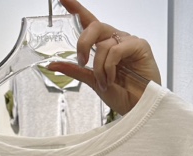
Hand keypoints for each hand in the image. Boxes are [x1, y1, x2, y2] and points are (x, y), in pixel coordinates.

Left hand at [45, 0, 161, 115]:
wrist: (138, 108)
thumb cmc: (121, 95)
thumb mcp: (93, 82)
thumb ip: (75, 70)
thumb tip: (52, 64)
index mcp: (104, 45)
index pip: (89, 22)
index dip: (76, 8)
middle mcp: (115, 40)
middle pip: (94, 27)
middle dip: (83, 44)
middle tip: (82, 62)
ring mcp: (128, 42)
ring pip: (103, 43)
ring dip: (99, 67)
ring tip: (105, 82)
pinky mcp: (139, 46)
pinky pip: (116, 49)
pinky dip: (110, 66)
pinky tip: (113, 78)